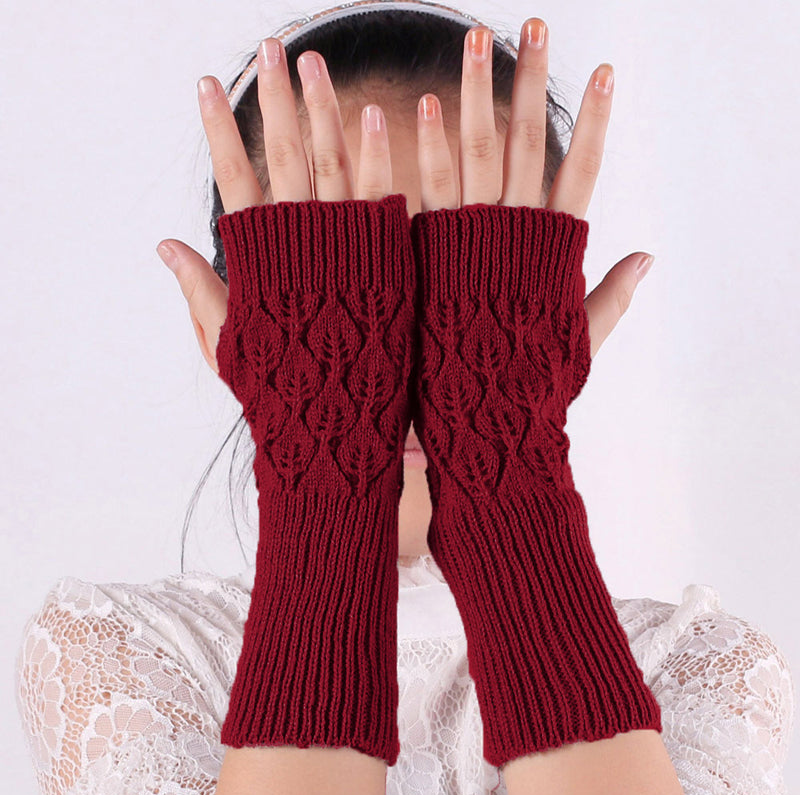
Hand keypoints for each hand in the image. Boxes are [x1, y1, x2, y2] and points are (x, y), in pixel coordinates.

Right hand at [156, 37, 393, 373]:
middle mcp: (299, 244)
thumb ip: (199, 290)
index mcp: (257, 258)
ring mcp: (345, 248)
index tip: (207, 85)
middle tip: (271, 50)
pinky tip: (376, 113)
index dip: (220, 130)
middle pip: (284, 156)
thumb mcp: (226, 343)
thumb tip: (164, 245)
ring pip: (331, 164)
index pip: (233, 178)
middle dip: (275, 100)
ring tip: (314, 62)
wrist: (338, 421)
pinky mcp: (387, 261)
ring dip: (323, 110)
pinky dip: (377, 156)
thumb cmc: (279, 386)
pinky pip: (381, 198)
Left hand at [415, 18, 653, 360]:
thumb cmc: (529, 377)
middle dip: (532, 82)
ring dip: (478, 94)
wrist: (479, 414)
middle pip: (529, 144)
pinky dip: (427, 148)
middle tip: (534, 25)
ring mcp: (473, 239)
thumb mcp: (582, 337)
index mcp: (557, 249)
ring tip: (476, 39)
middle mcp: (518, 234)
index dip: (597, 120)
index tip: (606, 70)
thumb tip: (650, 259)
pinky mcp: (433, 252)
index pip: (584, 170)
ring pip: (479, 153)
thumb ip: (613, 295)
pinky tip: (418, 103)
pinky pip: (430, 190)